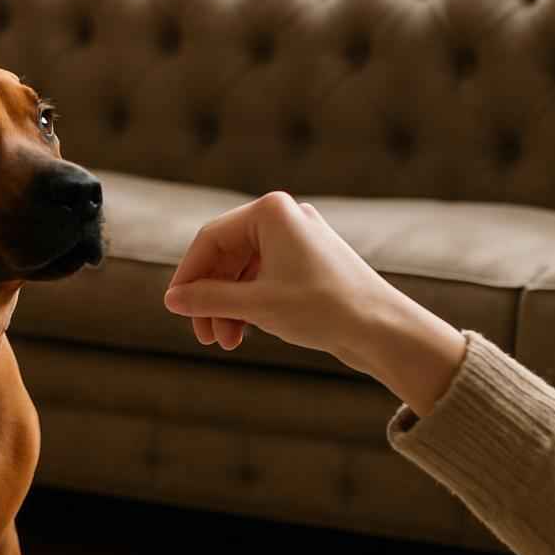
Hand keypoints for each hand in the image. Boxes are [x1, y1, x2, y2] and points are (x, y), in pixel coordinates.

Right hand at [163, 191, 465, 415]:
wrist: (382, 329)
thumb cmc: (323, 308)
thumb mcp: (255, 305)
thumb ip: (208, 299)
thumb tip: (172, 300)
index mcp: (271, 211)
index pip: (210, 239)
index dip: (188, 276)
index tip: (175, 308)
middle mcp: (284, 217)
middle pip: (226, 256)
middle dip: (210, 297)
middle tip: (202, 335)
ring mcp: (297, 240)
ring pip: (243, 272)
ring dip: (228, 307)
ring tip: (225, 343)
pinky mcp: (307, 263)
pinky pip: (263, 279)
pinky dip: (249, 305)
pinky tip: (243, 334)